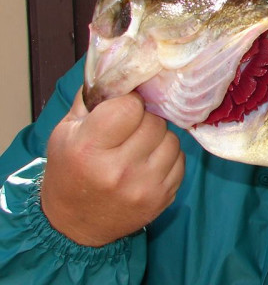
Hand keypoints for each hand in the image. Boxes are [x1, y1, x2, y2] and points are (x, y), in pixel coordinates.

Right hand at [40, 89, 184, 246]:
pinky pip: (180, 160)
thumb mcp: (66, 131)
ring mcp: (144, 187)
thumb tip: (120, 63)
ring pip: (172, 140)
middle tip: (130, 128)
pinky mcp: (163, 198)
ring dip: (159, 138)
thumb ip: (93, 97)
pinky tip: (147, 163)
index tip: (123, 107)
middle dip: (145, 119)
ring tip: (139, 146)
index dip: (129, 102)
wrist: (74, 224)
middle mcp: (118, 170)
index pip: (131, 106)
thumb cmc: (70, 170)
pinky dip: (167, 157)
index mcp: (89, 149)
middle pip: (154, 122)